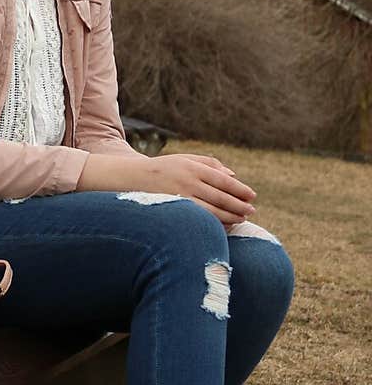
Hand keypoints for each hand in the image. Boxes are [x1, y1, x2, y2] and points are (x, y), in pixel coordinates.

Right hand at [141, 152, 256, 226]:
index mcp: (192, 167)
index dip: (240, 189)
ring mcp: (180, 198)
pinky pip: (200, 219)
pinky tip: (224, 225)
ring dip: (230, 217)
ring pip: (212, 211)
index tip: (252, 196)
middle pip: (220, 197)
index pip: (223, 180)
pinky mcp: (175, 211)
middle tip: (251, 211)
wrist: (132, 178)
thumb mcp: (185, 159)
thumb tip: (233, 174)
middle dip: (238, 205)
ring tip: (242, 219)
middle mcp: (187, 182)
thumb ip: (210, 163)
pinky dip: (215, 223)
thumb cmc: (164, 168)